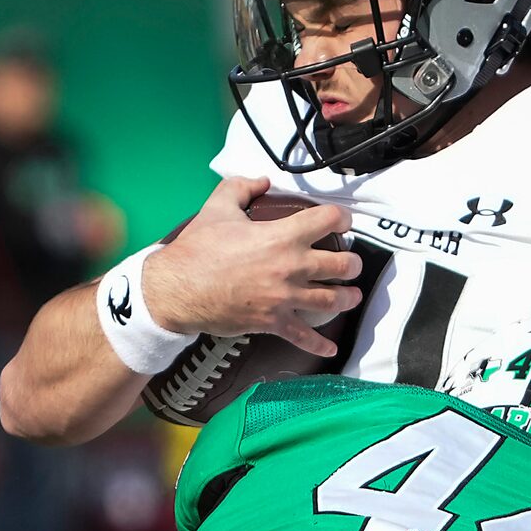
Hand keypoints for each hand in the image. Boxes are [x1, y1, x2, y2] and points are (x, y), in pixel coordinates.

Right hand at [140, 177, 363, 357]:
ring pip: (332, 299)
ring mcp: (285, 297)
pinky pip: (303, 336)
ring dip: (347, 297)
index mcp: (283, 235)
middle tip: (351, 264)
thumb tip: (261, 181)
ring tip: (351, 295)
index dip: (342, 219)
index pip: (330, 220)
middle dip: (352, 263)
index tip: (343, 222)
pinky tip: (330, 348)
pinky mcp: (273, 322)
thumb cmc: (198, 249)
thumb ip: (242, 187)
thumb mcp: (218, 207)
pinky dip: (319, 344)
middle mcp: (292, 266)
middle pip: (342, 265)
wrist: (177, 289)